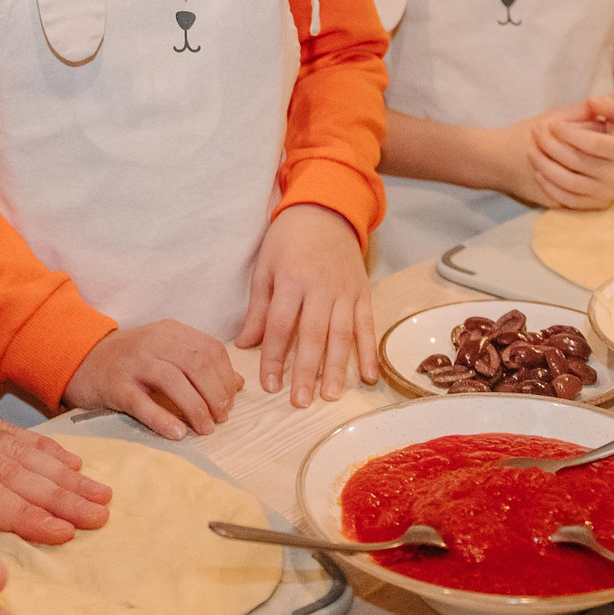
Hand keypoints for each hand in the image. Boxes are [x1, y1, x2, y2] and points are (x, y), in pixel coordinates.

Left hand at [0, 346, 110, 544]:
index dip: (24, 514)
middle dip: (61, 497)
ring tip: (101, 493)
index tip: (64, 532)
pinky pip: (13, 435)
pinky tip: (69, 462)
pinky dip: (45, 450)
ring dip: (63, 475)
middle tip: (103, 516)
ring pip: (21, 452)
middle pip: (15, 472)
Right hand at [64, 321, 241, 439]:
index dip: (226, 377)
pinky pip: (142, 403)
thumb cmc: (131, 360)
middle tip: (220, 419)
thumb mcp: (166, 352)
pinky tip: (178, 434)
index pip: (210, 349)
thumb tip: (237, 384)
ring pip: (173, 381)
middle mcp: (153, 342)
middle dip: (216, 394)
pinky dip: (163, 419)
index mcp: (170, 332)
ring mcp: (133, 363)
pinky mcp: (116, 386)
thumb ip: (201, 363)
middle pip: (196, 364)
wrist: (81, 360)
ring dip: (196, 408)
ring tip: (205, 429)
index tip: (230, 402)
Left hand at [235, 203, 377, 408]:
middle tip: (300, 402)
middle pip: (313, 335)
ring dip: (337, 368)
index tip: (269, 386)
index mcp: (292, 279)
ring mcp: (345, 291)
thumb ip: (258, 309)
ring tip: (330, 396)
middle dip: (306, 371)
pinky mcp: (363, 293)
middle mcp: (321, 287)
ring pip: (342, 335)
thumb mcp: (265, 268)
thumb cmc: (288, 241)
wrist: (325, 212)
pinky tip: (369, 377)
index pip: (281, 325)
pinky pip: (368, 326)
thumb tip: (244, 345)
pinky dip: (369, 353)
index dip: (274, 357)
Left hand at [521, 97, 613, 210]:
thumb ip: (607, 105)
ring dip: (545, 166)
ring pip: (569, 182)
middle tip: (535, 133)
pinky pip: (568, 199)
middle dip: (551, 146)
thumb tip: (592, 102)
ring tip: (531, 151)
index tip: (552, 123)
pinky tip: (538, 171)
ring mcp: (609, 192)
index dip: (568, 133)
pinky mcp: (598, 205)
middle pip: (577, 162)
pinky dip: (550, 186)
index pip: (592, 143)